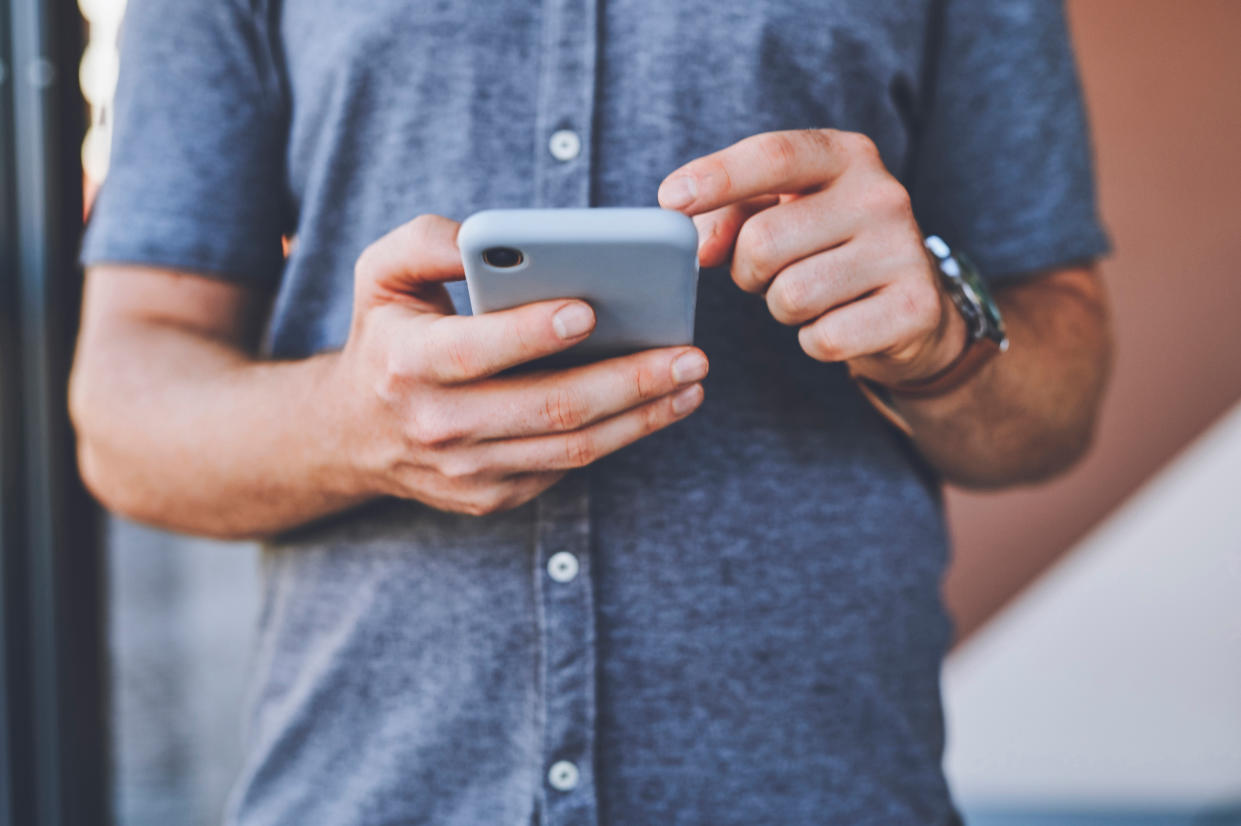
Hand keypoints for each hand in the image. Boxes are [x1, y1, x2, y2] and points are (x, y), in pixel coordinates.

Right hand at [334, 214, 707, 515]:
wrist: (354, 434)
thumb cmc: (387, 336)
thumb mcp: (380, 273)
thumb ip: (427, 241)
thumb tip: (492, 237)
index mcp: (406, 362)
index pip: (476, 349)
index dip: (533, 331)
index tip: (591, 308)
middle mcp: (436, 425)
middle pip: (549, 407)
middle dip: (628, 380)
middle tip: (689, 354)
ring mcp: (466, 471)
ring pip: (571, 447)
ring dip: (642, 416)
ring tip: (691, 382)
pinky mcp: (491, 496)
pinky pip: (566, 466)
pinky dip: (618, 436)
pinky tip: (657, 405)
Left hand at [658, 129, 966, 387]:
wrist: (909, 306)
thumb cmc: (822, 248)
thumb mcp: (778, 214)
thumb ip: (728, 216)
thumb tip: (700, 246)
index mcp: (846, 155)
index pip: (775, 155)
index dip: (718, 176)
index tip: (670, 200)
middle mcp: (882, 194)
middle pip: (763, 241)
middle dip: (748, 270)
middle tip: (770, 272)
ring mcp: (904, 250)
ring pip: (791, 295)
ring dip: (782, 307)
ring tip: (810, 294)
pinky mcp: (914, 308)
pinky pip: (823, 338)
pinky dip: (815, 340)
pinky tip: (839, 321)